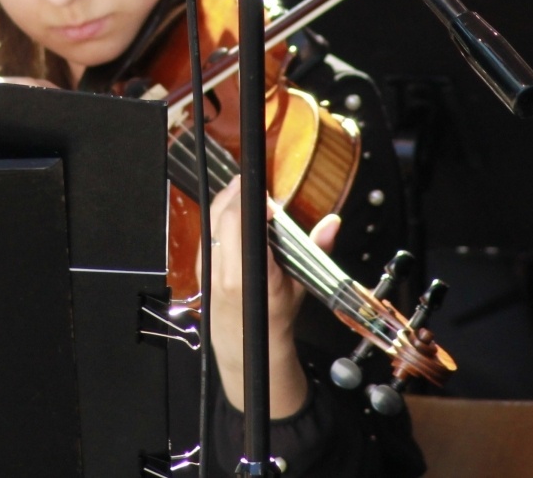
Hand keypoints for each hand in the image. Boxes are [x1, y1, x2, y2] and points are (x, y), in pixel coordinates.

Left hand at [204, 175, 340, 419]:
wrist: (248, 350)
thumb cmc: (275, 319)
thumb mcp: (300, 286)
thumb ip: (316, 250)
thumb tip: (332, 222)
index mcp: (251, 277)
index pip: (243, 225)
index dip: (250, 202)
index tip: (264, 191)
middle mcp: (224, 273)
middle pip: (223, 219)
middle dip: (235, 194)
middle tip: (250, 182)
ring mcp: (208, 272)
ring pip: (210, 224)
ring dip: (224, 203)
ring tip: (239, 190)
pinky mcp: (200, 271)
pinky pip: (206, 235)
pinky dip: (216, 219)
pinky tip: (228, 212)